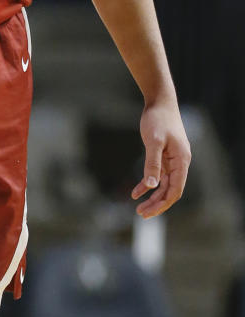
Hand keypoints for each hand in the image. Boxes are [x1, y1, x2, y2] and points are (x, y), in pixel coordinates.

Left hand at [131, 99, 190, 217]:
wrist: (159, 102)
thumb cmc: (158, 119)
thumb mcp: (153, 141)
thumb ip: (152, 163)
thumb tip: (152, 186)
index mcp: (181, 161)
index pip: (175, 189)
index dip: (163, 203)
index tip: (149, 212)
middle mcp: (179, 163)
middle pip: (170, 190)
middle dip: (157, 204)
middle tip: (141, 215)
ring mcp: (172, 160)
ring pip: (163, 185)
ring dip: (152, 197)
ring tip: (139, 208)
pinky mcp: (163, 157)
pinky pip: (157, 175)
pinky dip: (147, 184)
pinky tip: (135, 193)